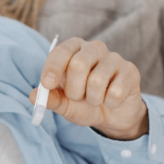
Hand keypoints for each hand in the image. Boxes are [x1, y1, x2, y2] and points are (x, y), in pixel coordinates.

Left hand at [30, 37, 148, 139]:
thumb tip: (33, 96)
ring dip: (93, 100)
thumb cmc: (84, 104)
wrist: (111, 115)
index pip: (61, 51)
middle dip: (74, 90)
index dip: (53, 67)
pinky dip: (110, 103)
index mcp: (74, 50)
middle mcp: (94, 48)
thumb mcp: (64, 103)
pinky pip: (116, 91)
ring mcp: (114, 58)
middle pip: (78, 64)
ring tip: (95, 101)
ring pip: (97, 80)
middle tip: (78, 98)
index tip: (47, 84)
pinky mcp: (130, 71)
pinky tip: (112, 101)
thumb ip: (51, 99)